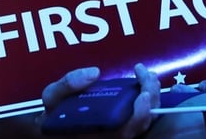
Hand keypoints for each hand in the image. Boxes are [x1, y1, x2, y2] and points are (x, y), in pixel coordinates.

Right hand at [40, 63, 160, 137]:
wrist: (54, 125)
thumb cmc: (53, 113)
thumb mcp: (52, 98)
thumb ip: (68, 85)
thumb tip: (94, 73)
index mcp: (96, 135)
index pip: (124, 132)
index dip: (139, 116)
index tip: (143, 95)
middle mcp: (111, 137)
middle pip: (141, 126)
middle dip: (151, 101)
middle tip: (148, 77)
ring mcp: (119, 132)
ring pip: (145, 122)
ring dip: (153, 98)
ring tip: (148, 76)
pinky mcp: (124, 124)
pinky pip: (144, 117)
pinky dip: (150, 99)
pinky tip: (147, 81)